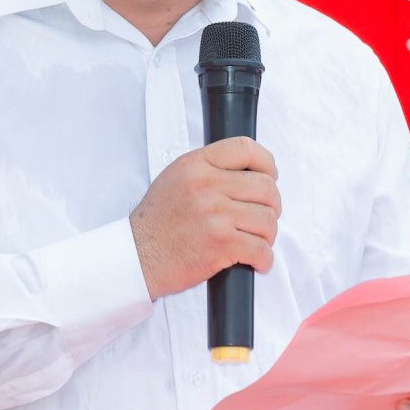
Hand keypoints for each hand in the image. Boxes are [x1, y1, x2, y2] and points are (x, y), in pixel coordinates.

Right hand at [130, 137, 279, 299]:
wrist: (137, 256)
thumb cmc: (157, 222)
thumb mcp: (176, 178)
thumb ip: (209, 169)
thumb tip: (249, 172)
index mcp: (197, 165)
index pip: (246, 149)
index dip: (267, 163)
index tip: (270, 176)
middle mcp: (207, 185)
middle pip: (266, 187)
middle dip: (272, 206)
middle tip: (263, 217)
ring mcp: (215, 215)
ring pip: (267, 219)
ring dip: (267, 234)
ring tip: (255, 240)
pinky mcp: (221, 244)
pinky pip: (261, 249)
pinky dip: (264, 258)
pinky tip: (256, 260)